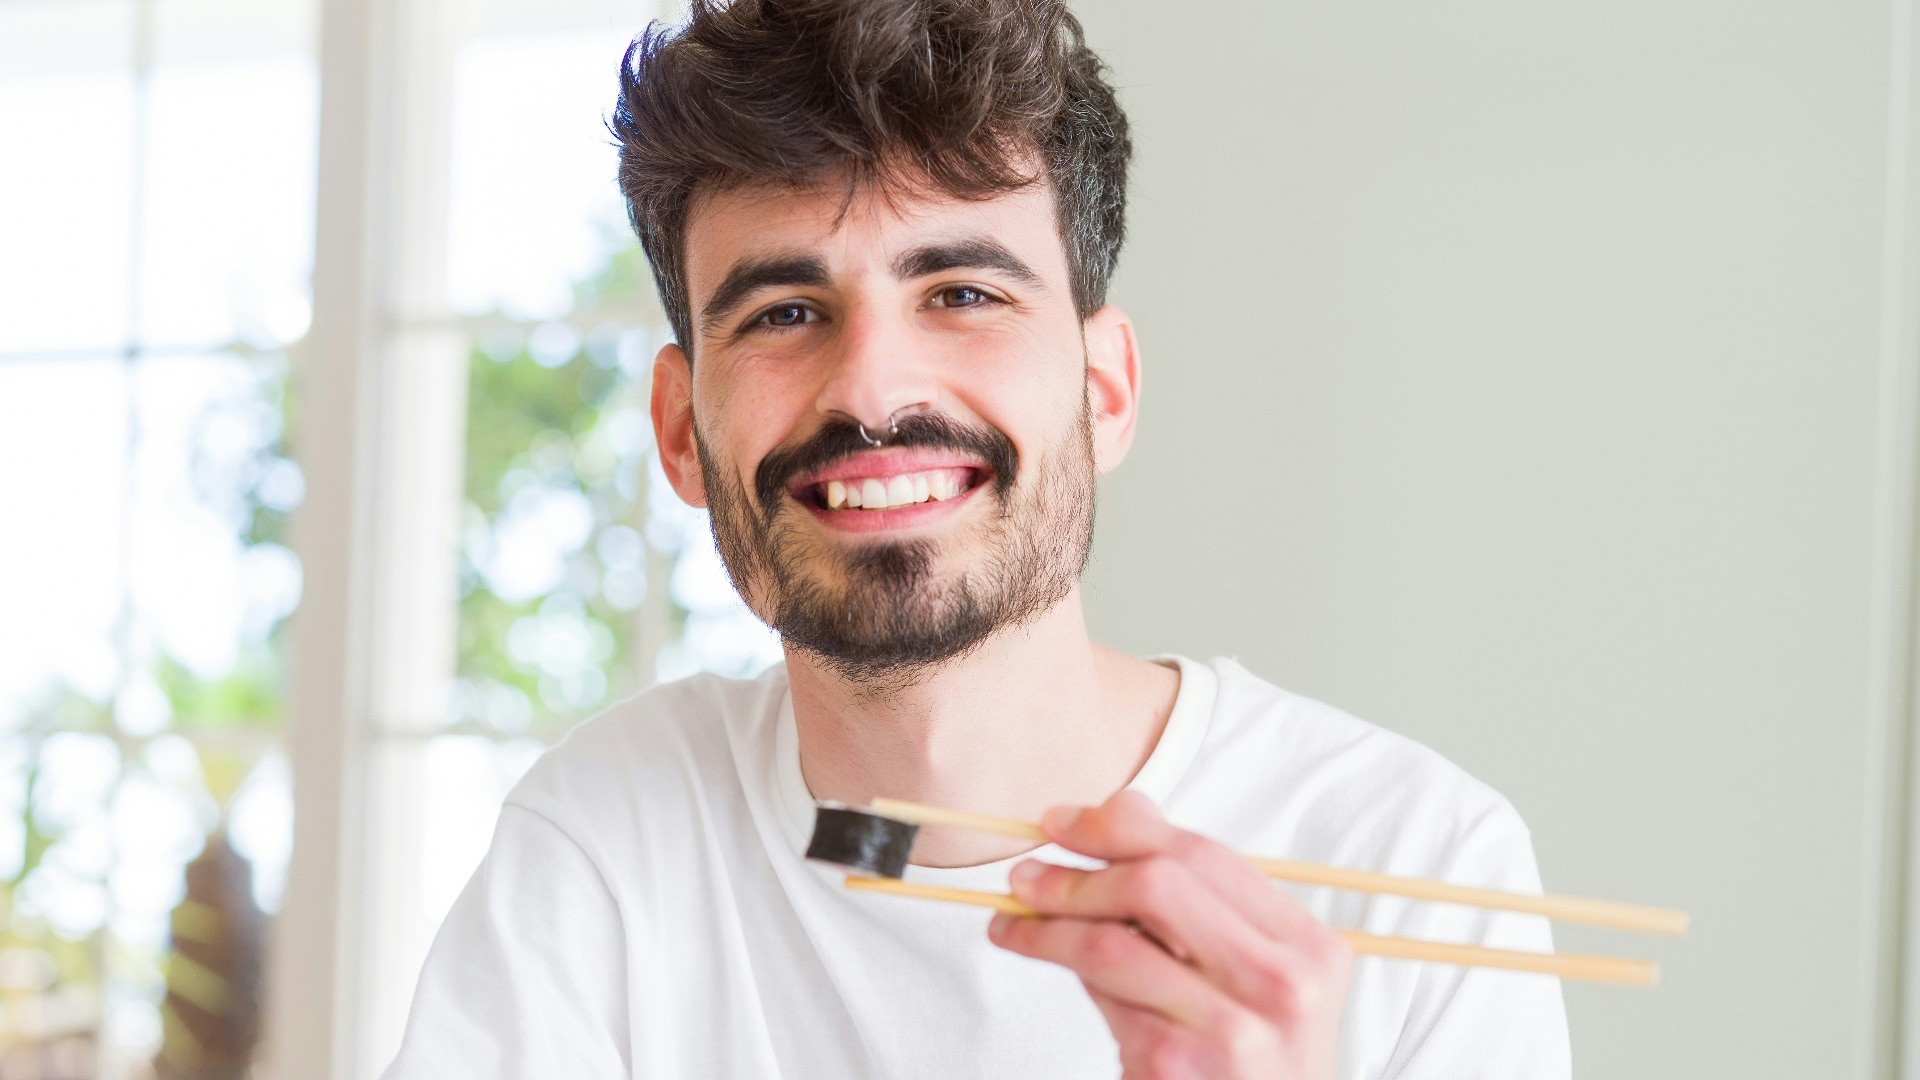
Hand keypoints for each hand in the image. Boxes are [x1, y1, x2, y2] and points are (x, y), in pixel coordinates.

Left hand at [987, 790, 1351, 1078]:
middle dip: (1079, 873)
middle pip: (1157, 885)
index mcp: (1311, 947)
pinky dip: (1058, 965)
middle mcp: (1283, 986)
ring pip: (1113, 942)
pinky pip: (1102, 997)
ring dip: (1047, 923)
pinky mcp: (1176, 1067)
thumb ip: (1194, 894)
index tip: (1062, 821)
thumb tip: (1122, 805)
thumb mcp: (1248, 973)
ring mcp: (1231, 1031)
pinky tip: (1032, 951)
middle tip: (1027, 875)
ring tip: (1011, 917)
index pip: (1204, 855)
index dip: (1121, 827)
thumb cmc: (1249, 1056)